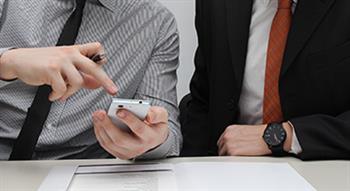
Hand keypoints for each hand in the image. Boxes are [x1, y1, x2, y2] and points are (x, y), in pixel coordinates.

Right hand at [0, 42, 116, 100]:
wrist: (19, 60)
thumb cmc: (44, 63)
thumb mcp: (64, 66)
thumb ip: (82, 74)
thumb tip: (97, 84)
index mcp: (75, 51)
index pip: (95, 48)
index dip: (102, 58)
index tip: (105, 67)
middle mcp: (70, 54)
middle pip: (93, 67)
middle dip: (105, 80)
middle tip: (113, 90)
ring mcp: (61, 60)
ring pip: (78, 82)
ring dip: (70, 92)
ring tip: (61, 93)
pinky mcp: (51, 69)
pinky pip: (62, 88)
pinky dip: (58, 95)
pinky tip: (53, 94)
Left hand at [93, 106, 168, 159]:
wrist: (154, 137)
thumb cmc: (155, 124)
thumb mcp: (162, 116)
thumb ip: (157, 114)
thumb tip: (149, 115)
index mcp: (150, 136)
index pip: (139, 129)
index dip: (129, 120)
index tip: (119, 111)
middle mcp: (139, 147)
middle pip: (120, 139)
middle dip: (108, 125)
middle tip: (101, 113)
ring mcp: (129, 152)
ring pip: (111, 143)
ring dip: (101, 128)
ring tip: (97, 115)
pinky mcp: (120, 154)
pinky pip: (106, 145)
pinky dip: (100, 133)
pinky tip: (98, 122)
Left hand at [217, 123, 292, 155]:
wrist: (269, 137)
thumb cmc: (261, 134)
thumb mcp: (244, 131)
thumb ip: (235, 136)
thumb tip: (232, 144)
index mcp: (230, 129)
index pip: (221, 141)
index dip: (226, 146)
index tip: (230, 149)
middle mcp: (227, 135)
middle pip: (221, 148)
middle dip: (226, 152)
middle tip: (237, 154)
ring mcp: (229, 144)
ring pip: (223, 154)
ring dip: (230, 156)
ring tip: (240, 156)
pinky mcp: (233, 152)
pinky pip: (228, 159)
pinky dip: (234, 160)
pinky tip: (242, 157)